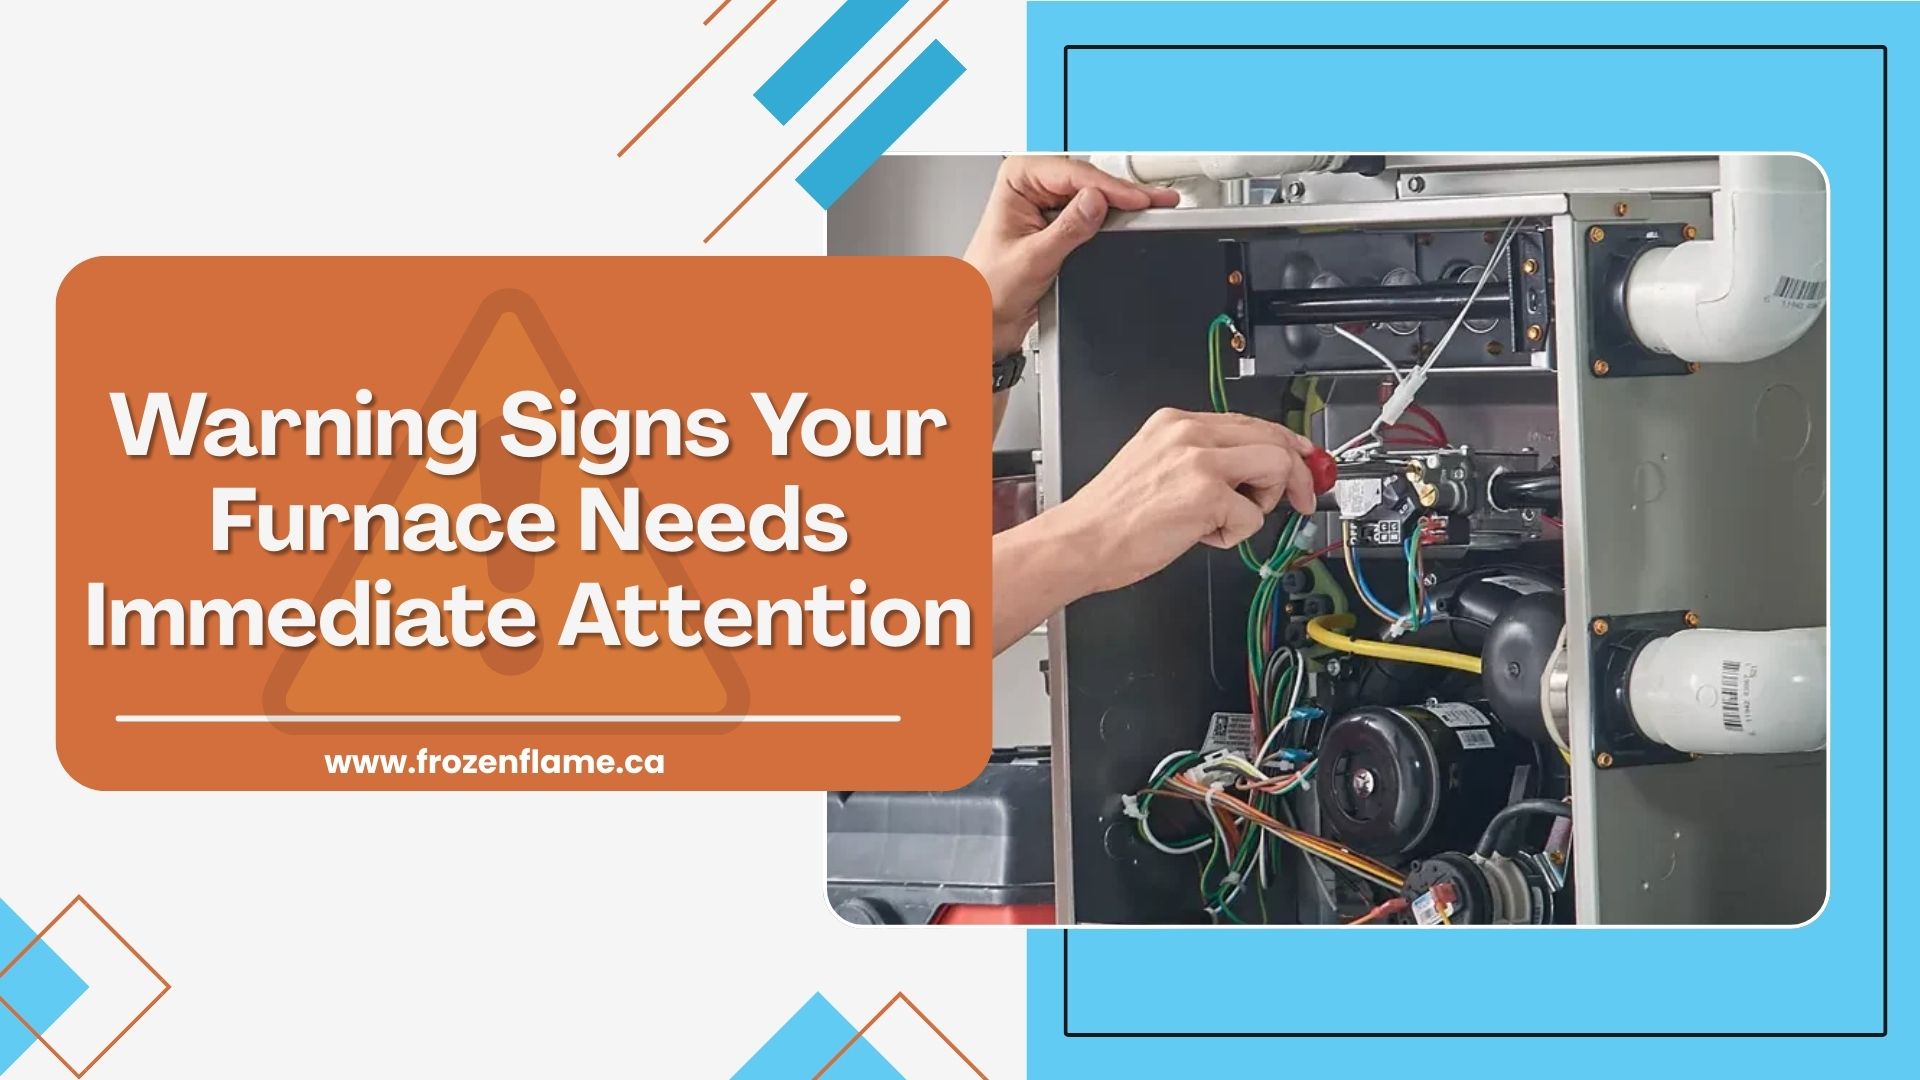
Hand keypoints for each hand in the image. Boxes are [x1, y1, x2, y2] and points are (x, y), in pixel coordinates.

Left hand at [964, 156, 1177, 358]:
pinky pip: (1093, 215)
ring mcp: (1047, 203)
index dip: (1109, 188)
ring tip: (1153, 209)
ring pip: (1095, 195)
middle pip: (1088, 180)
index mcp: (1017, 179)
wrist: (985, 317)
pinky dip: (1114, 220)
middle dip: (1123, 193)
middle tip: (1158, 200)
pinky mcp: (1059, 222)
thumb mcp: (1033, 258)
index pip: (1072, 174)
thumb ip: (1068, 229)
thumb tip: (1097, 203)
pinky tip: (1133, 222)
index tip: (1138, 200)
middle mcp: (1032, 185)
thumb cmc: (989, 286)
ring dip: (1123, 205)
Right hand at [1047, 409, 1319, 593]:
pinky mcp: (1206, 494)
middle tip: (1301, 500)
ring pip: (1275, 466)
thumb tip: (1250, 472)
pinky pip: (1253, 516)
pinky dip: (1234, 535)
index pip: (1249, 422)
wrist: (1081, 542)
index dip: (1285, 443)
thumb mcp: (1154, 466)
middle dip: (1296, 473)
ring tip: (1224, 519)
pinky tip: (1199, 535)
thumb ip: (1201, 460)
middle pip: (1273, 437)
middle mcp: (1189, 432)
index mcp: (1175, 423)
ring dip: (1263, 502)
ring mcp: (1199, 460)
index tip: (1304, 461)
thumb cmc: (1112, 517)